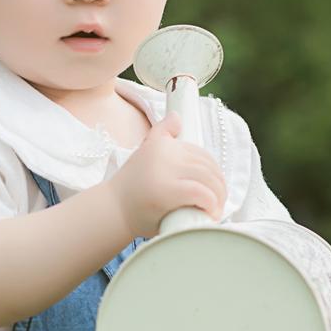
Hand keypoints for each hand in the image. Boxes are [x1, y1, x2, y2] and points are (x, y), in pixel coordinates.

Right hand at [108, 110, 226, 238]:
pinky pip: (202, 193)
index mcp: (162, 144)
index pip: (199, 154)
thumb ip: (162, 134)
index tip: (213, 187)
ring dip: (218, 197)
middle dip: (218, 186)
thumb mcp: (144, 153)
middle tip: (217, 202)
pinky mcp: (169, 191)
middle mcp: (165, 153)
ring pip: (208, 179)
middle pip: (207, 167)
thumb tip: (177, 116)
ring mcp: (167, 172)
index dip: (213, 171)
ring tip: (215, 211)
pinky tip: (209, 214)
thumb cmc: (130, 187)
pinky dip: (211, 204)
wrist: (111, 210)